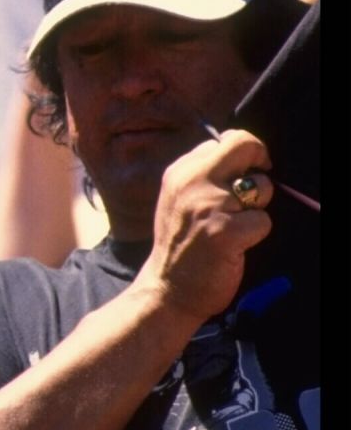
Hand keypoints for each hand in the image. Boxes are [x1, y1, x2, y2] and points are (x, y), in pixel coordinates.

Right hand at [133, 128, 272, 326]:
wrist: (167, 288)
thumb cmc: (180, 244)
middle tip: (258, 184)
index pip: (223, 140)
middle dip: (260, 160)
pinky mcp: (225, 232)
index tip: (244, 172)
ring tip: (236, 225)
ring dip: (258, 208)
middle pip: (244, 146)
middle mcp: (192, 181)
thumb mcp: (178, 199)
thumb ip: (202, 176)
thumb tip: (243, 158)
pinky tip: (236, 245)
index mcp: (179, 171)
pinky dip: (256, 234)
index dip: (242, 155)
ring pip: (262, 188)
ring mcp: (208, 205)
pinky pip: (263, 221)